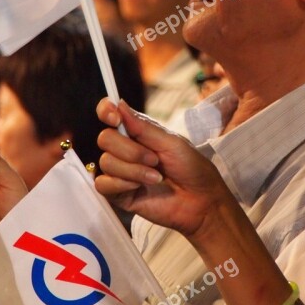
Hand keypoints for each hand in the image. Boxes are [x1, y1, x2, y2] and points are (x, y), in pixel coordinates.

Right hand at [95, 99, 232, 238]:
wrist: (201, 200)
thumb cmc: (192, 168)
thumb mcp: (171, 142)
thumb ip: (143, 126)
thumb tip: (120, 104)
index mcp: (137, 132)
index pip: (109, 113)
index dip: (105, 111)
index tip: (115, 118)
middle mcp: (125, 149)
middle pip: (105, 139)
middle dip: (131, 150)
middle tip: (155, 160)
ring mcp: (120, 171)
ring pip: (106, 162)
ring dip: (133, 170)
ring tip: (155, 176)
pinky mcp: (119, 194)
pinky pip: (103, 184)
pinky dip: (122, 184)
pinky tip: (140, 187)